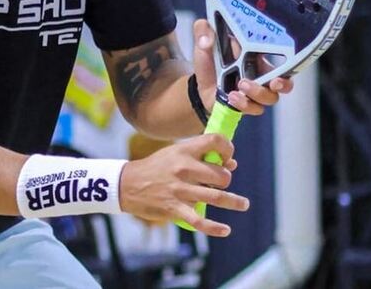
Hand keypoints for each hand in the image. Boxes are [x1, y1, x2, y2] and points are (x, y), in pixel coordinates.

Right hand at [119, 133, 245, 235]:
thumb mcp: (174, 154)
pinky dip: (215, 228)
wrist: (127, 184)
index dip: (227, 148)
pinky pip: (200, 221)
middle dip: (226, 179)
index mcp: (184, 151)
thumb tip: (231, 164)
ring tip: (243, 204)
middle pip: (221, 175)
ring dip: (235, 202)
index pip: (214, 141)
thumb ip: (201, 156)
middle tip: (221, 183)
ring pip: (217, 197)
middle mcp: (184, 169)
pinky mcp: (175, 208)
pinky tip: (226, 229)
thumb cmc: (156, 168)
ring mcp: (180, 190)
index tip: (228, 157)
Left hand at [191, 19, 294, 115]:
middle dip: (283, 83)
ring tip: (240, 85)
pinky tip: (232, 97)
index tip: (285, 58)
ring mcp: (255, 92)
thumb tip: (207, 39)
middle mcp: (261, 75)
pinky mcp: (247, 105)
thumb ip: (203, 32)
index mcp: (257, 56)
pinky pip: (254, 109)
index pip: (282, 57)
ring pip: (270, 98)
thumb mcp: (204, 42)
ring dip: (258, 92)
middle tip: (274, 82)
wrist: (201, 84)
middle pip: (284, 82)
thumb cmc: (210, 61)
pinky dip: (244, 105)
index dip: (289, 60)